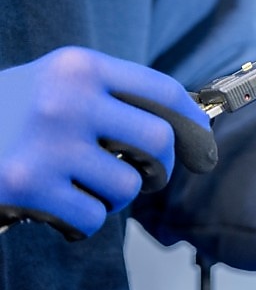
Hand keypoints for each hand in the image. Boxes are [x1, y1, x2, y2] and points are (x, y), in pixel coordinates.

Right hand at [0, 47, 210, 239]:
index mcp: (80, 67)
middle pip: (159, 139)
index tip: (202, 147)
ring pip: (128, 185)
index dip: (194, 124)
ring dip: (113, 198)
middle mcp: (68, 98)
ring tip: (83, 190)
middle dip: (161, 168)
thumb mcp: (54, 84)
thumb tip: (183, 129)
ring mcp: (48, 141)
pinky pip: (91, 217)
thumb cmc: (3, 115)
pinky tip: (56, 210)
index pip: (164, 91)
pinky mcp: (27, 184)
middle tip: (148, 178)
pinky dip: (81, 222)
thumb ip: (109, 98)